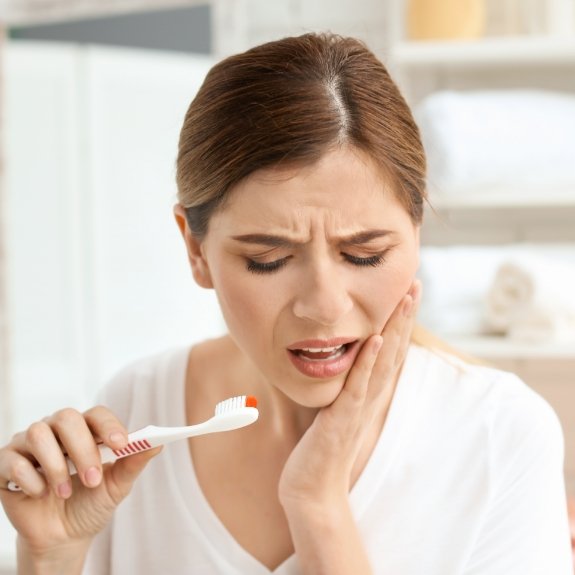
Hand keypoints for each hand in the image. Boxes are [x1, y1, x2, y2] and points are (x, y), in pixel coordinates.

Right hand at [0, 406, 159, 562]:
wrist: (62, 537)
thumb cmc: (90, 504)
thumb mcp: (117, 486)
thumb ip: (134, 462)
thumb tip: (158, 443)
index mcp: (86, 430)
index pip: (96, 414)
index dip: (109, 426)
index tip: (122, 445)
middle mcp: (56, 431)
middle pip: (67, 418)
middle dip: (83, 449)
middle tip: (92, 479)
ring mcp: (29, 445)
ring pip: (38, 433)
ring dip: (56, 465)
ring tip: (65, 492)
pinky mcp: (6, 464)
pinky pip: (13, 459)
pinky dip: (30, 479)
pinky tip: (40, 494)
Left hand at [278, 280, 420, 508]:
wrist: (313, 488)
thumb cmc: (324, 447)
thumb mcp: (339, 407)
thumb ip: (348, 385)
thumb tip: (348, 362)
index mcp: (369, 391)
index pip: (390, 348)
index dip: (400, 319)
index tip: (407, 290)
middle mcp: (371, 395)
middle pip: (394, 348)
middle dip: (404, 315)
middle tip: (415, 282)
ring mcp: (360, 406)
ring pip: (383, 361)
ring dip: (395, 328)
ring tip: (405, 299)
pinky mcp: (343, 418)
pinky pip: (358, 385)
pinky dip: (369, 361)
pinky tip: (376, 338)